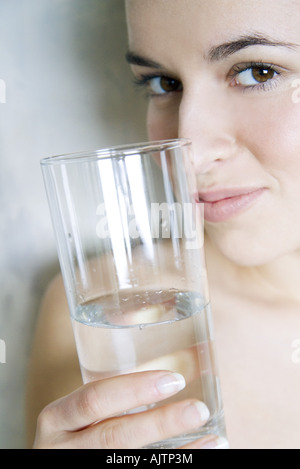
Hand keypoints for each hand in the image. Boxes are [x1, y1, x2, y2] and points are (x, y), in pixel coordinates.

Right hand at [33, 370, 221, 448]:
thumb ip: (111, 393)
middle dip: (159, 423)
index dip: (133, 389)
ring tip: (217, 440)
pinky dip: (176, 465)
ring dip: (180, 453)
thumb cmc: (78, 431)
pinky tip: (204, 454)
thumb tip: (178, 350)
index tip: (174, 379)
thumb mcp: (79, 412)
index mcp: (57, 419)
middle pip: (114, 436)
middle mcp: (64, 449)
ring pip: (131, 463)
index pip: (93, 400)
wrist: (67, 458)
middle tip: (198, 409)